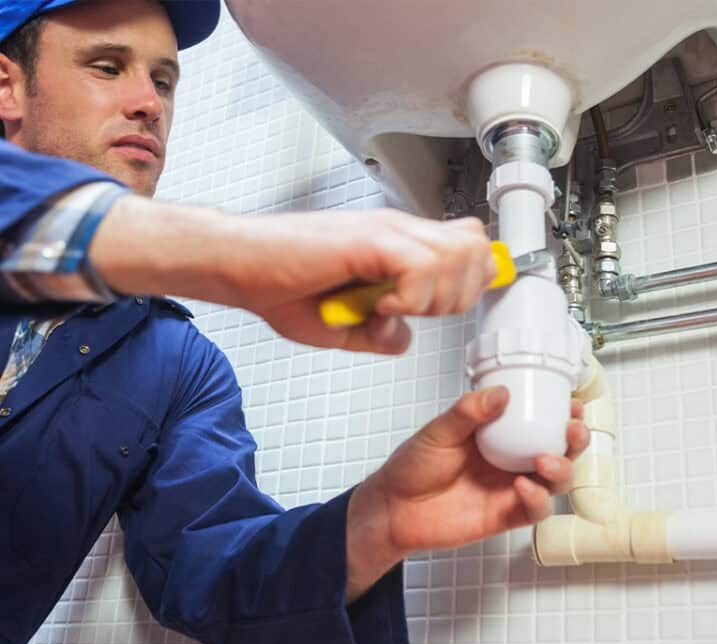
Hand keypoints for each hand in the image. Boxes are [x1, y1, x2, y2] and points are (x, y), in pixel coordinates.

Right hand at [93, 200, 493, 353]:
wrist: (239, 267)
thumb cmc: (280, 287)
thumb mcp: (341, 326)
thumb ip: (379, 334)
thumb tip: (403, 338)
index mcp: (398, 246)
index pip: (468, 247)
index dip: (468, 283)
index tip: (438, 309)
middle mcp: (399, 232)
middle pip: (475, 249)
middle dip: (458, 295)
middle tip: (418, 313)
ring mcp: (386, 232)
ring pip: (458, 255)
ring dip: (434, 296)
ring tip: (394, 308)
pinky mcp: (368, 239)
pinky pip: (420, 266)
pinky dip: (410, 297)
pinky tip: (379, 305)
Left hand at [344, 387, 589, 600]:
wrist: (393, 508)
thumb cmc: (412, 467)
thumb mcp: (438, 432)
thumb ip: (468, 413)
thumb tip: (500, 393)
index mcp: (498, 435)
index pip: (539, 421)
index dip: (561, 414)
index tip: (571, 403)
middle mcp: (510, 461)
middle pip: (559, 451)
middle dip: (574, 442)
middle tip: (572, 431)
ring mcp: (510, 489)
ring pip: (555, 482)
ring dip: (561, 469)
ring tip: (545, 460)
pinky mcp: (505, 516)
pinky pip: (534, 509)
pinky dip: (537, 498)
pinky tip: (523, 486)